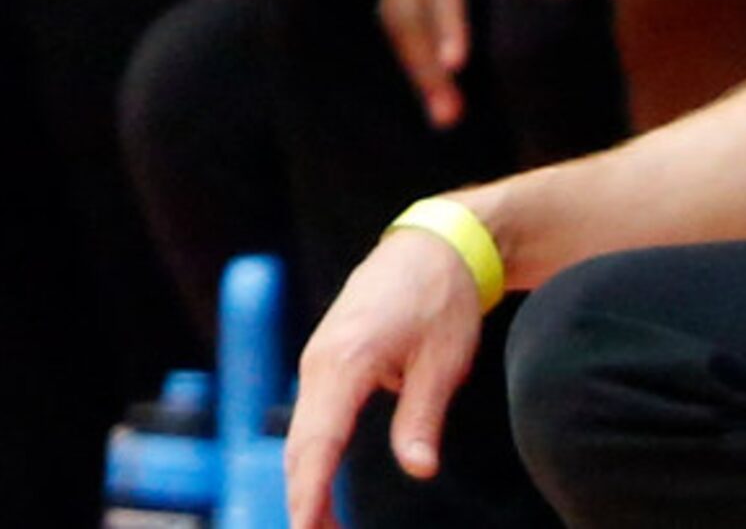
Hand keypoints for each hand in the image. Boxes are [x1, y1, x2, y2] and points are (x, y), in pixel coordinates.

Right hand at [285, 228, 487, 526]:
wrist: (435, 244)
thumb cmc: (442, 298)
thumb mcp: (444, 362)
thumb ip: (423, 417)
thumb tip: (419, 469)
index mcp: (346, 361)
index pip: (319, 442)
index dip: (310, 492)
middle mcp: (320, 360)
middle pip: (301, 445)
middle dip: (304, 498)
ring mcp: (319, 357)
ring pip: (302, 432)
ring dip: (306, 479)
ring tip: (321, 525)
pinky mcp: (326, 357)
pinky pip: (311, 415)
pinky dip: (312, 454)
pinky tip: (322, 483)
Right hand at [378, 0, 577, 128]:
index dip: (447, 16)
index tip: (459, 64)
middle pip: (402, 4)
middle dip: (424, 62)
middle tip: (450, 116)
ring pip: (393, 12)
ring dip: (416, 63)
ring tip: (448, 113)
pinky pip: (396, 5)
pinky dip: (414, 44)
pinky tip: (437, 79)